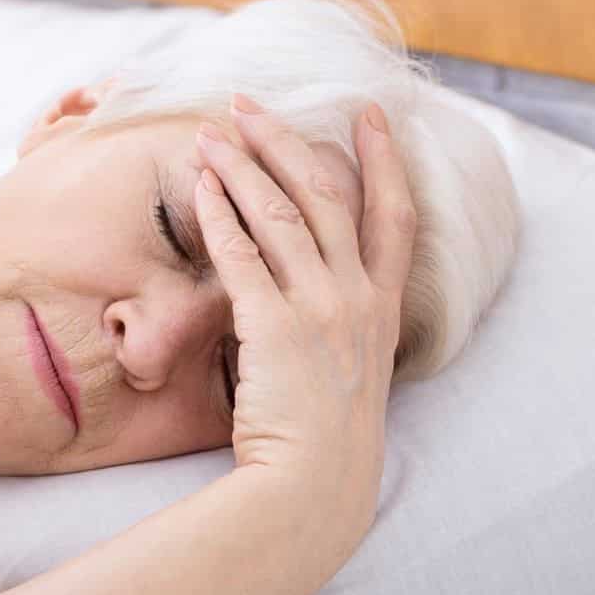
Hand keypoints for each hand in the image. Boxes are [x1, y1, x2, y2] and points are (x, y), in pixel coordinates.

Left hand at [193, 94, 416, 540]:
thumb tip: (304, 293)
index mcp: (384, 309)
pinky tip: (198, 188)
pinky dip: (218, 215)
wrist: (315, 490)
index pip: (396, 217)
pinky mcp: (276, 327)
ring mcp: (321, 310)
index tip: (372, 115)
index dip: (385, 161)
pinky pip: (243, 255)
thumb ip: (340, 326)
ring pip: (282, 213)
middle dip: (287, 140)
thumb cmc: (327, 443)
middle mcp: (359, 299)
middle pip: (328, 195)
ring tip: (210, 133)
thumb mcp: (353, 373)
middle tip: (250, 104)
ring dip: (242, 164)